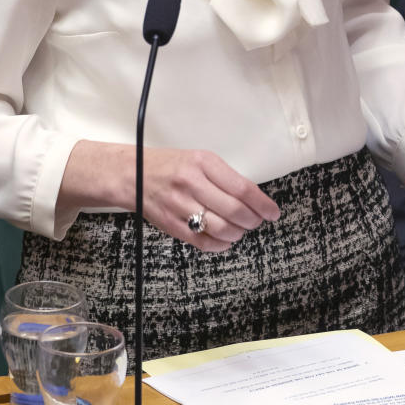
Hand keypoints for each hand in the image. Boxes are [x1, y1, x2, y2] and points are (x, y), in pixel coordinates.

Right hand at [62, 141, 279, 251]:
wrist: (131, 174)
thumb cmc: (169, 166)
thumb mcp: (198, 159)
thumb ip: (223, 177)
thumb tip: (253, 199)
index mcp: (202, 162)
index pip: (242, 188)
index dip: (262, 204)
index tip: (272, 212)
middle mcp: (192, 183)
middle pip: (234, 211)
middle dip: (252, 221)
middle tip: (256, 222)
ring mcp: (180, 205)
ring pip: (221, 229)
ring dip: (237, 234)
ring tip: (239, 230)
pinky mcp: (171, 225)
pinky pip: (203, 242)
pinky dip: (220, 245)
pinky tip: (224, 240)